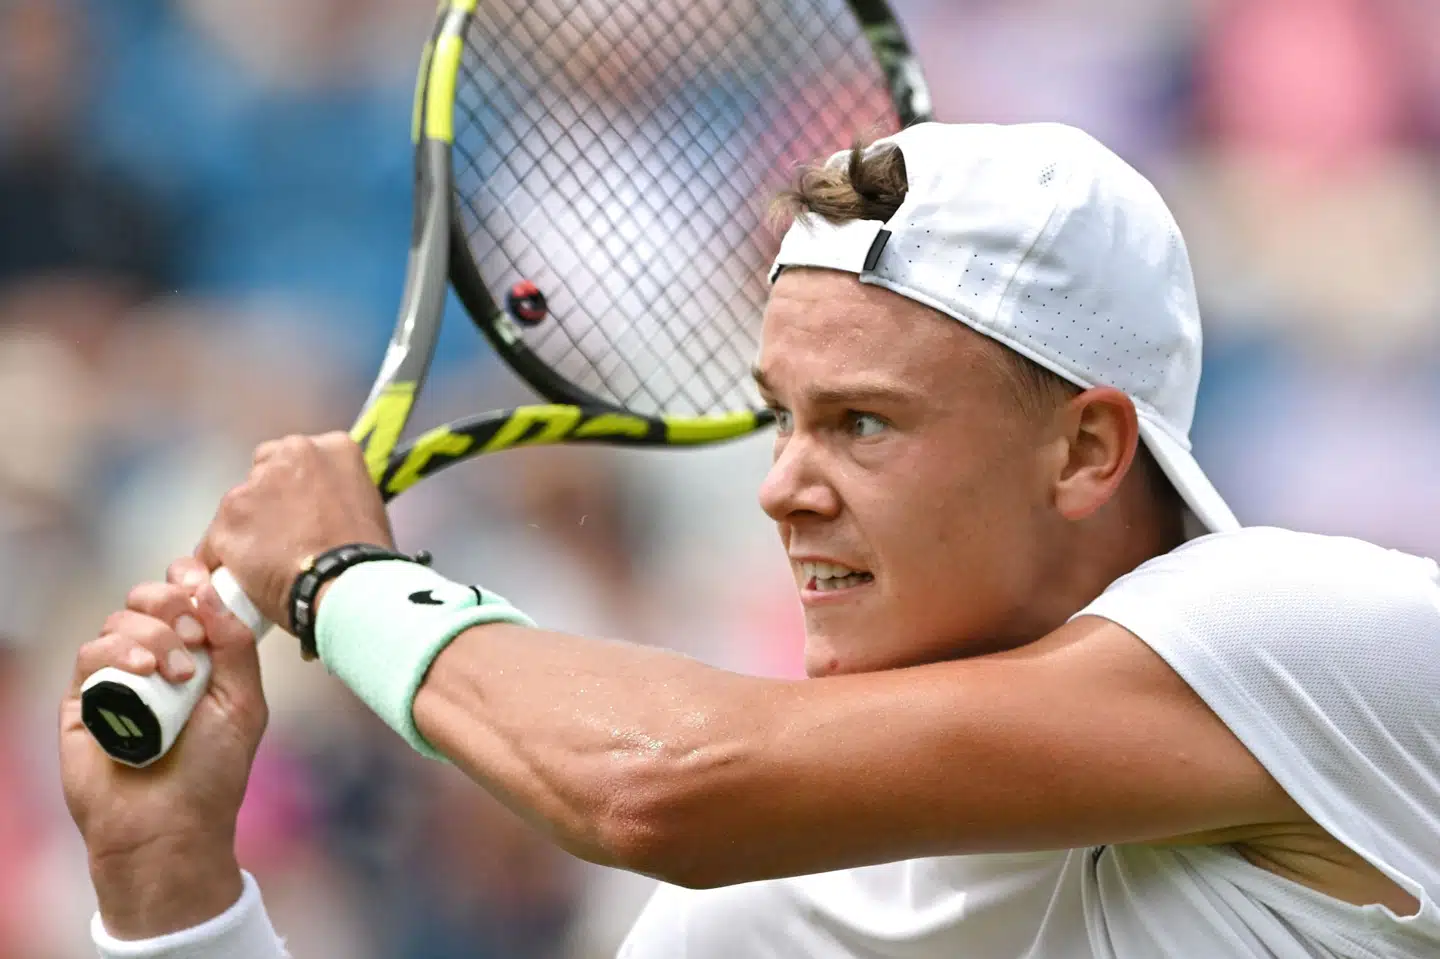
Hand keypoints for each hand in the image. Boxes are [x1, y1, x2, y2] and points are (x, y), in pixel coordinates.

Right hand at [61, 559, 264, 937]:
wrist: (170, 827)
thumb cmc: (212, 772)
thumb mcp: (244, 703)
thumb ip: (235, 645)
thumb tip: (211, 590)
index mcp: (197, 656)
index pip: (186, 597)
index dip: (191, 580)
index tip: (202, 581)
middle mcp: (157, 660)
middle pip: (150, 598)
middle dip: (172, 602)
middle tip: (193, 635)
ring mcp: (119, 678)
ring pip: (121, 620)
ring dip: (153, 635)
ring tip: (175, 676)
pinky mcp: (83, 700)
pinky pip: (90, 653)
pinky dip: (118, 651)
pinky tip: (144, 671)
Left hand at [198, 431, 393, 629]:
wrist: (347, 586)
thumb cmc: (367, 556)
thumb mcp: (367, 506)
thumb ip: (337, 494)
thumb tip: (321, 511)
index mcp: (332, 447)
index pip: (301, 456)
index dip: (299, 487)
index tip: (305, 511)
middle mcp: (289, 455)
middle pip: (264, 470)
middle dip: (269, 498)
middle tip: (285, 535)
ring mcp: (252, 488)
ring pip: (238, 506)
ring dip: (247, 529)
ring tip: (266, 564)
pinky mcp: (226, 522)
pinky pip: (214, 543)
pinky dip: (223, 560)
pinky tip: (240, 580)